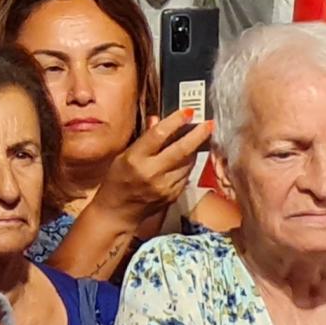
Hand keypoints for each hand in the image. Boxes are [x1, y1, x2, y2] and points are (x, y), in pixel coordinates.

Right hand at [88, 108, 212, 226]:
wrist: (118, 212)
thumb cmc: (116, 181)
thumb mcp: (123, 156)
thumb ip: (143, 139)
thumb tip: (156, 120)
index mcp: (134, 159)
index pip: (158, 135)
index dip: (175, 122)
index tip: (187, 112)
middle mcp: (151, 172)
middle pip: (180, 150)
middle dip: (197, 135)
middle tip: (209, 124)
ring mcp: (164, 186)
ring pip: (187, 163)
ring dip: (195, 150)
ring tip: (199, 138)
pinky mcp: (173, 195)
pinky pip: (186, 175)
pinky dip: (188, 165)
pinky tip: (187, 158)